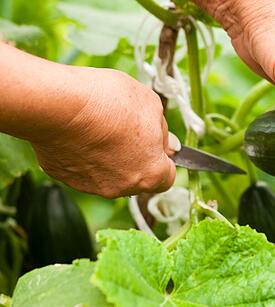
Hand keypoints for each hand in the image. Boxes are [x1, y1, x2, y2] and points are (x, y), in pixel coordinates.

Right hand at [0, 43, 176, 197]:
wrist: (58, 104)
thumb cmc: (110, 103)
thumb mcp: (152, 105)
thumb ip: (163, 132)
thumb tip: (169, 146)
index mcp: (151, 174)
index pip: (166, 177)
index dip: (162, 158)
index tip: (156, 143)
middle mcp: (123, 188)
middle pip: (136, 177)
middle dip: (134, 157)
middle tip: (124, 129)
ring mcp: (91, 186)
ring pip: (107, 174)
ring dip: (107, 157)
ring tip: (97, 127)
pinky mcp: (64, 177)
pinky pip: (79, 167)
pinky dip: (81, 154)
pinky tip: (76, 132)